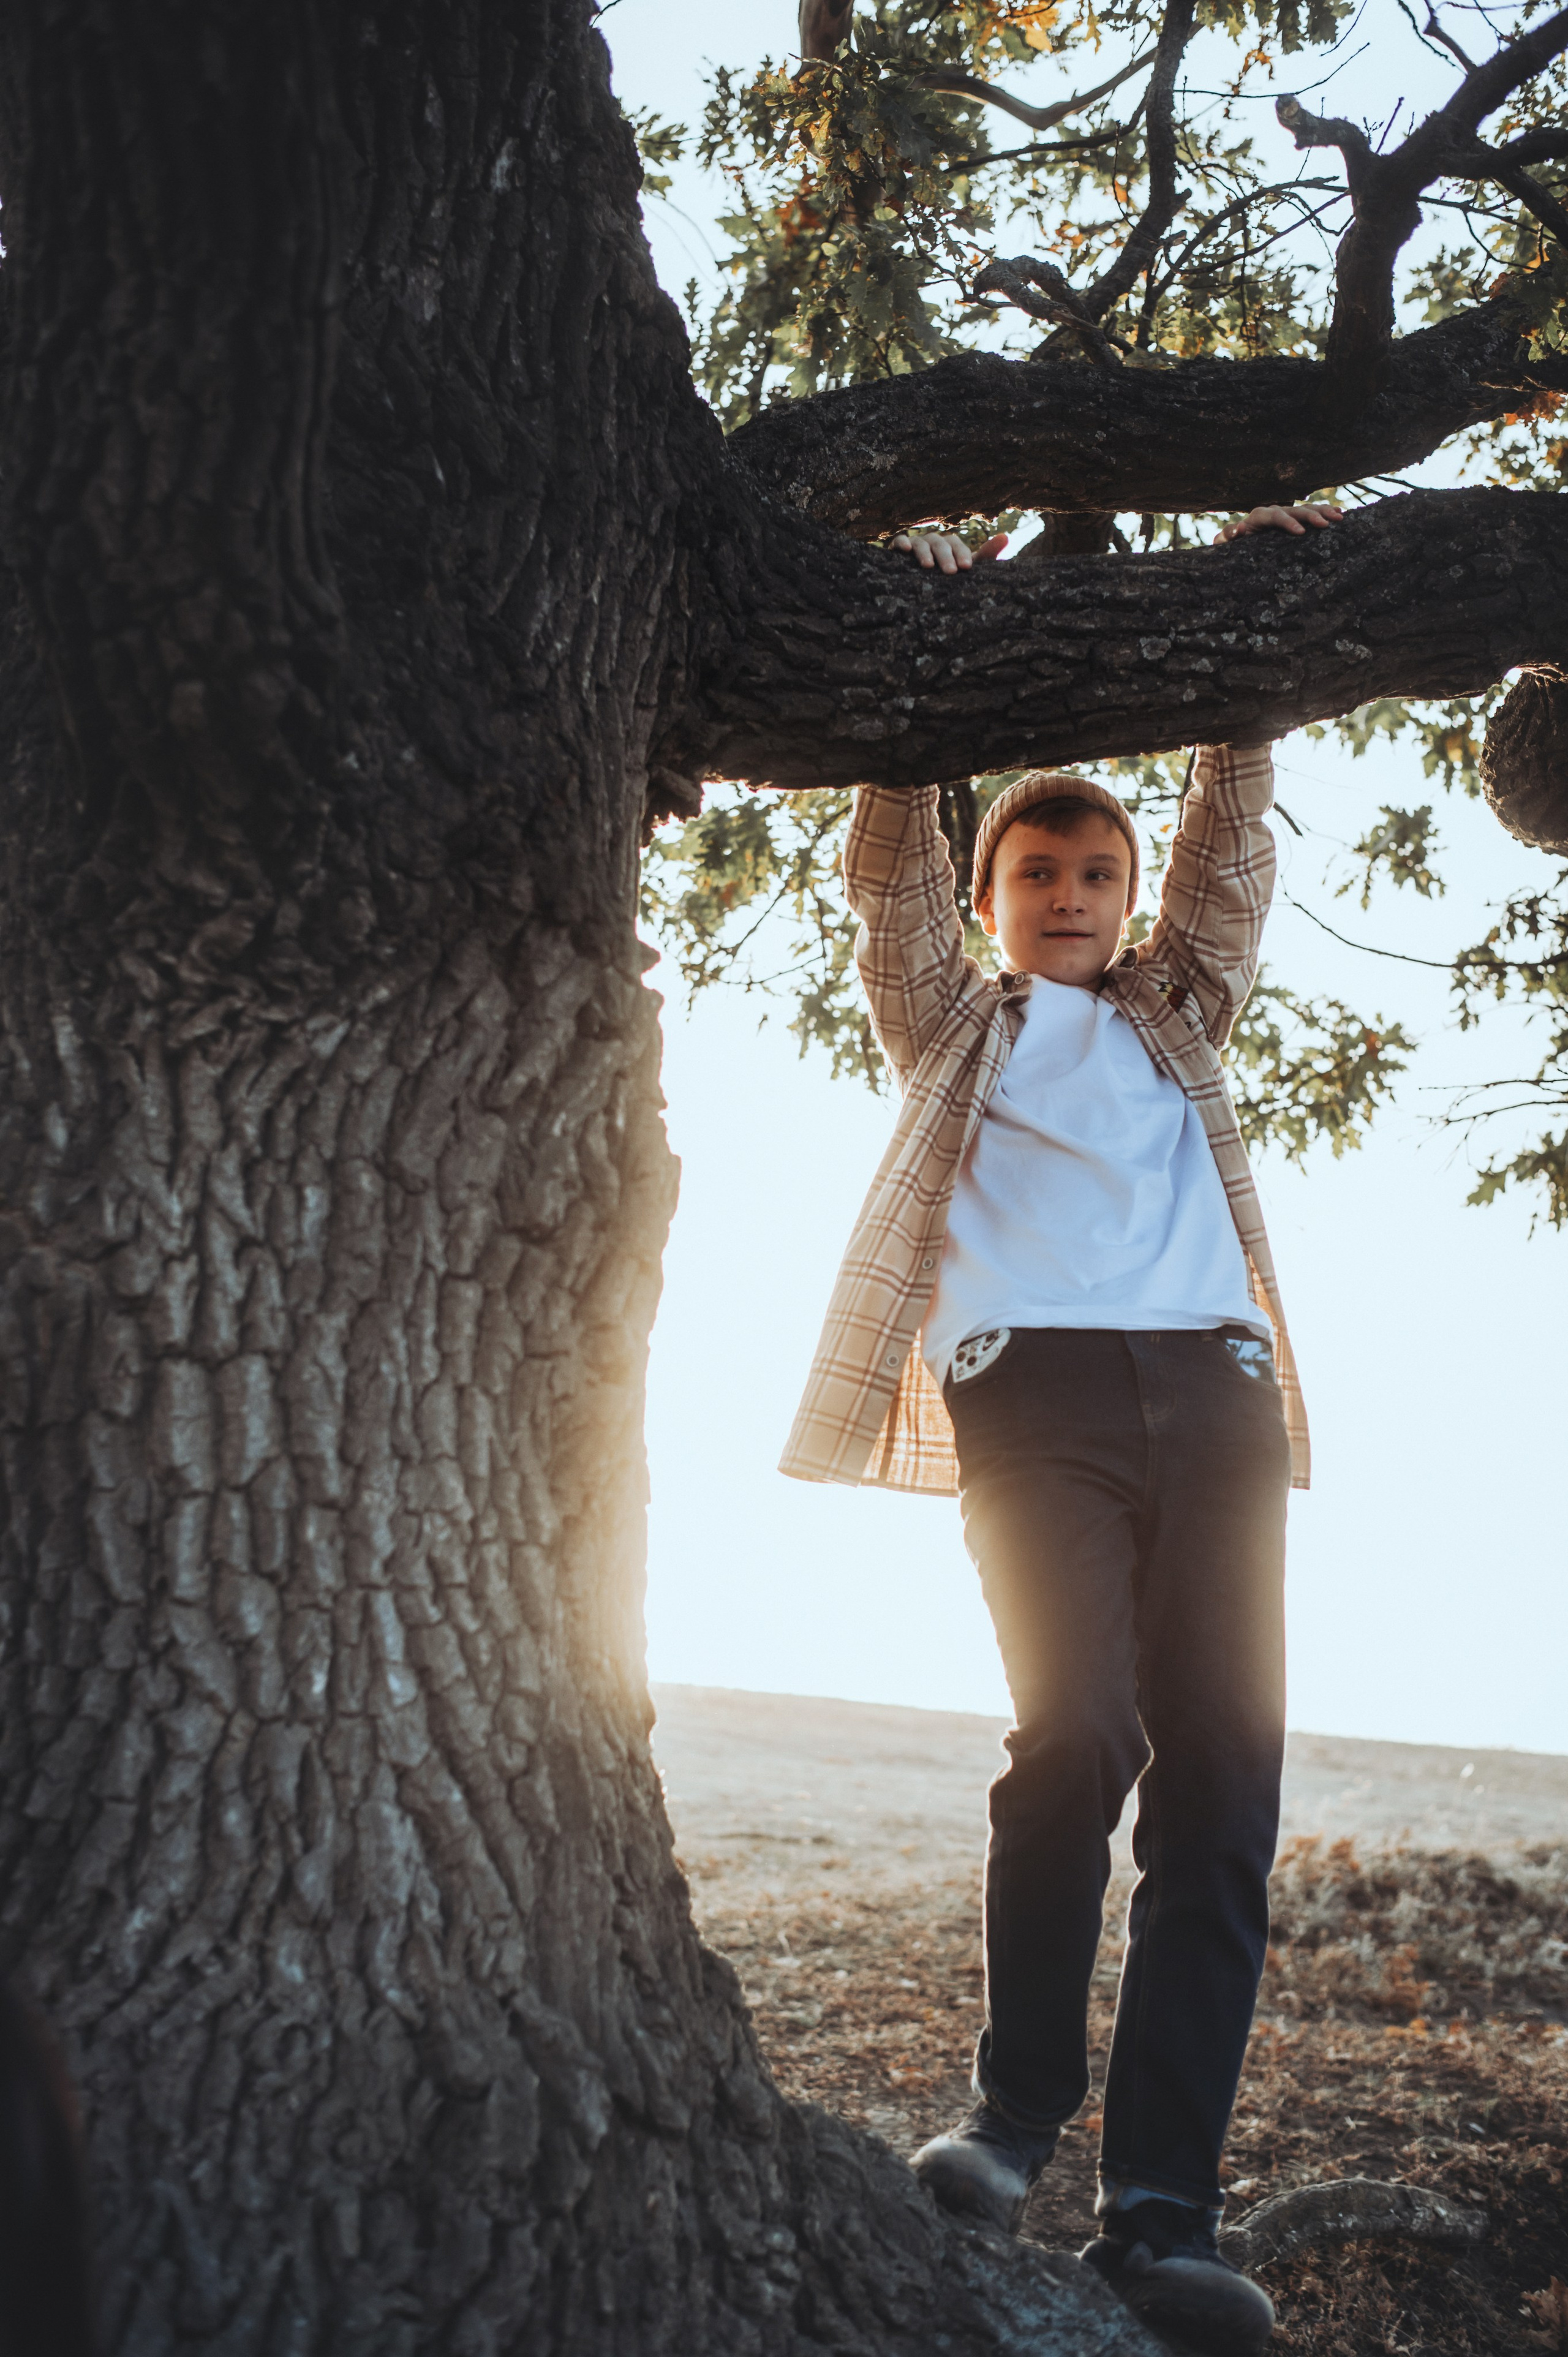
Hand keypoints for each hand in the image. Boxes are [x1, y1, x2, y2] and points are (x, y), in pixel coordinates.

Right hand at [890, 528, 1008, 573]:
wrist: (919, 586)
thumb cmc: (947, 577)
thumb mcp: (966, 568)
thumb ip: (986, 556)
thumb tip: (1005, 536)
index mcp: (950, 545)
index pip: (957, 544)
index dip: (962, 554)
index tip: (967, 568)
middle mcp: (933, 542)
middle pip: (940, 543)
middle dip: (945, 557)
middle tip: (951, 573)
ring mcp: (916, 544)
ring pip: (921, 542)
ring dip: (925, 552)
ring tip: (928, 567)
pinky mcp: (898, 549)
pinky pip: (899, 541)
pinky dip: (902, 543)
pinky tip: (905, 551)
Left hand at [1216, 502, 1342, 542]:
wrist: (1237, 539)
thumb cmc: (1232, 543)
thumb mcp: (1226, 541)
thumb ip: (1228, 536)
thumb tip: (1241, 529)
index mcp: (1259, 516)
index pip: (1276, 516)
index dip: (1288, 523)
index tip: (1301, 533)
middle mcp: (1275, 511)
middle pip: (1295, 510)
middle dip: (1311, 516)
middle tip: (1326, 525)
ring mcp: (1286, 514)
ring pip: (1306, 509)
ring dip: (1323, 512)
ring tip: (1339, 517)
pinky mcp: (1294, 518)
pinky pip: (1311, 512)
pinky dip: (1325, 512)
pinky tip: (1340, 514)